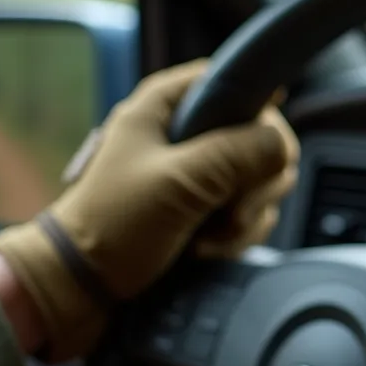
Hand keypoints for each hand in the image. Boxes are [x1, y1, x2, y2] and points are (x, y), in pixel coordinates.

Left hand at [0, 60, 297, 360]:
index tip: (263, 150)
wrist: (83, 284)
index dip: (258, 110)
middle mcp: (186, 132)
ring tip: (210, 237)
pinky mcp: (208, 207)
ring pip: (261, 178)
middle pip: (260, 135)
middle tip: (232, 210)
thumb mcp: (177, 182)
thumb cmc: (114, 224)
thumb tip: (282, 144)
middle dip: (257, 181)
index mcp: (166, 105)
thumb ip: (235, 154)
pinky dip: (238, 234)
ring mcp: (199, 172)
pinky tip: (208, 247)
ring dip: (246, 216)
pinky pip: (250, 211)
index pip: (233, 80)